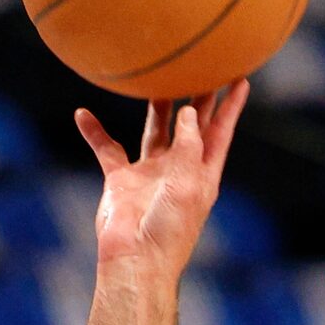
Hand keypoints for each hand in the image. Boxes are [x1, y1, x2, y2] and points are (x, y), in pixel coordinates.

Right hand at [75, 79, 248, 279]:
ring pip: (155, 130)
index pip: (220, 132)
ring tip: (155, 77)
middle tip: (201, 64)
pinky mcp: (121, 180)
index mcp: (202, 173)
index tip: (240, 79)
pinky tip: (83, 114)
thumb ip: (190, 146)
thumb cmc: (169, 231)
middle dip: (197, 97)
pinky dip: (95, 132)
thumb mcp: (188, 185)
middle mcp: (179, 170)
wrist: (135, 260)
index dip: (231, 106)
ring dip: (156, 105)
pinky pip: (107, 148)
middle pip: (191, 124)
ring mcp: (150, 173)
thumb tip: (189, 111)